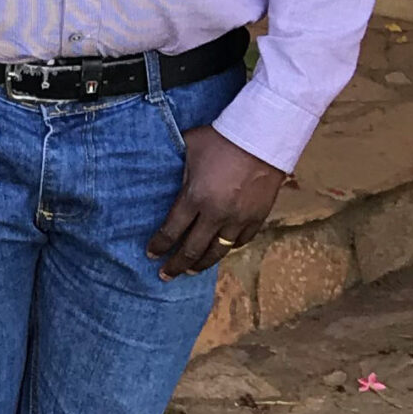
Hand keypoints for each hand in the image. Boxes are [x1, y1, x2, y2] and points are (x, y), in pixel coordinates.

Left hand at [148, 126, 284, 279]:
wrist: (262, 138)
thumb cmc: (220, 139)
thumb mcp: (188, 148)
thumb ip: (176, 167)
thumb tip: (160, 169)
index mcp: (195, 197)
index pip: (171, 231)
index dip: (159, 245)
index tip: (150, 254)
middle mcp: (216, 214)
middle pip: (192, 249)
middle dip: (175, 265)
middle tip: (164, 275)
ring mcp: (238, 219)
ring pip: (217, 251)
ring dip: (201, 264)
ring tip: (190, 272)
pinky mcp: (257, 218)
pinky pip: (240, 241)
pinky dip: (228, 249)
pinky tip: (219, 251)